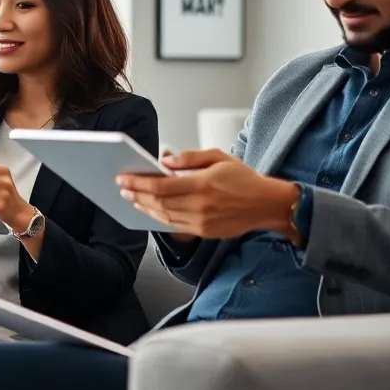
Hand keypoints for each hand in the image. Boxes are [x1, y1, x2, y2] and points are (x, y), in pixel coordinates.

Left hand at [115, 148, 301, 242]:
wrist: (267, 204)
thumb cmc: (243, 178)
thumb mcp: (218, 157)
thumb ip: (189, 158)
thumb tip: (164, 161)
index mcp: (203, 184)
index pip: (161, 186)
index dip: (138, 183)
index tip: (123, 178)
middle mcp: (201, 206)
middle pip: (158, 203)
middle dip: (136, 195)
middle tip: (122, 188)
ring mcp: (202, 222)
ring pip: (163, 216)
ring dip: (144, 207)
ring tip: (131, 198)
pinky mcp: (204, 232)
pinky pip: (174, 226)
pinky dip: (158, 218)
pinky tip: (149, 210)